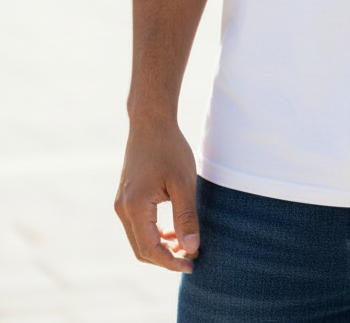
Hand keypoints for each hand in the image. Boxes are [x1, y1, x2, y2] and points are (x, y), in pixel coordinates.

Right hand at [114, 122, 199, 272]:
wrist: (150, 122)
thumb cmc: (169, 148)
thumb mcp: (183, 183)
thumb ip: (186, 217)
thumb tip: (191, 248)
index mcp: (135, 207)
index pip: (151, 249)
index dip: (171, 262)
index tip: (192, 265)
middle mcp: (122, 209)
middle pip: (142, 249)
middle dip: (166, 258)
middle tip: (191, 257)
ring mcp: (121, 204)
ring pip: (139, 239)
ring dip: (160, 247)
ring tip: (185, 244)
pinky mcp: (125, 198)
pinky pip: (137, 226)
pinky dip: (154, 234)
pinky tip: (173, 230)